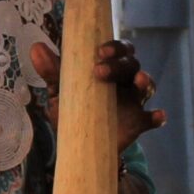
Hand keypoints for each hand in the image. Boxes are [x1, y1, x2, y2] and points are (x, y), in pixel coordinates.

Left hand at [32, 39, 166, 150]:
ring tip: (139, 81)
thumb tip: (36, 47)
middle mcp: (124, 82)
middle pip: (132, 64)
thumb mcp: (61, 92)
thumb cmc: (73, 111)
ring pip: (146, 86)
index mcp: (108, 69)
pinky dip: (157, 116)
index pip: (118, 50)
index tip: (99, 51)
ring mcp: (133, 102)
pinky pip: (152, 119)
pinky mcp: (138, 123)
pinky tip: (158, 116)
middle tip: (100, 70)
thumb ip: (52, 72)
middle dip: (120, 63)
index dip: (114, 46)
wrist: (78, 147)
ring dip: (145, 81)